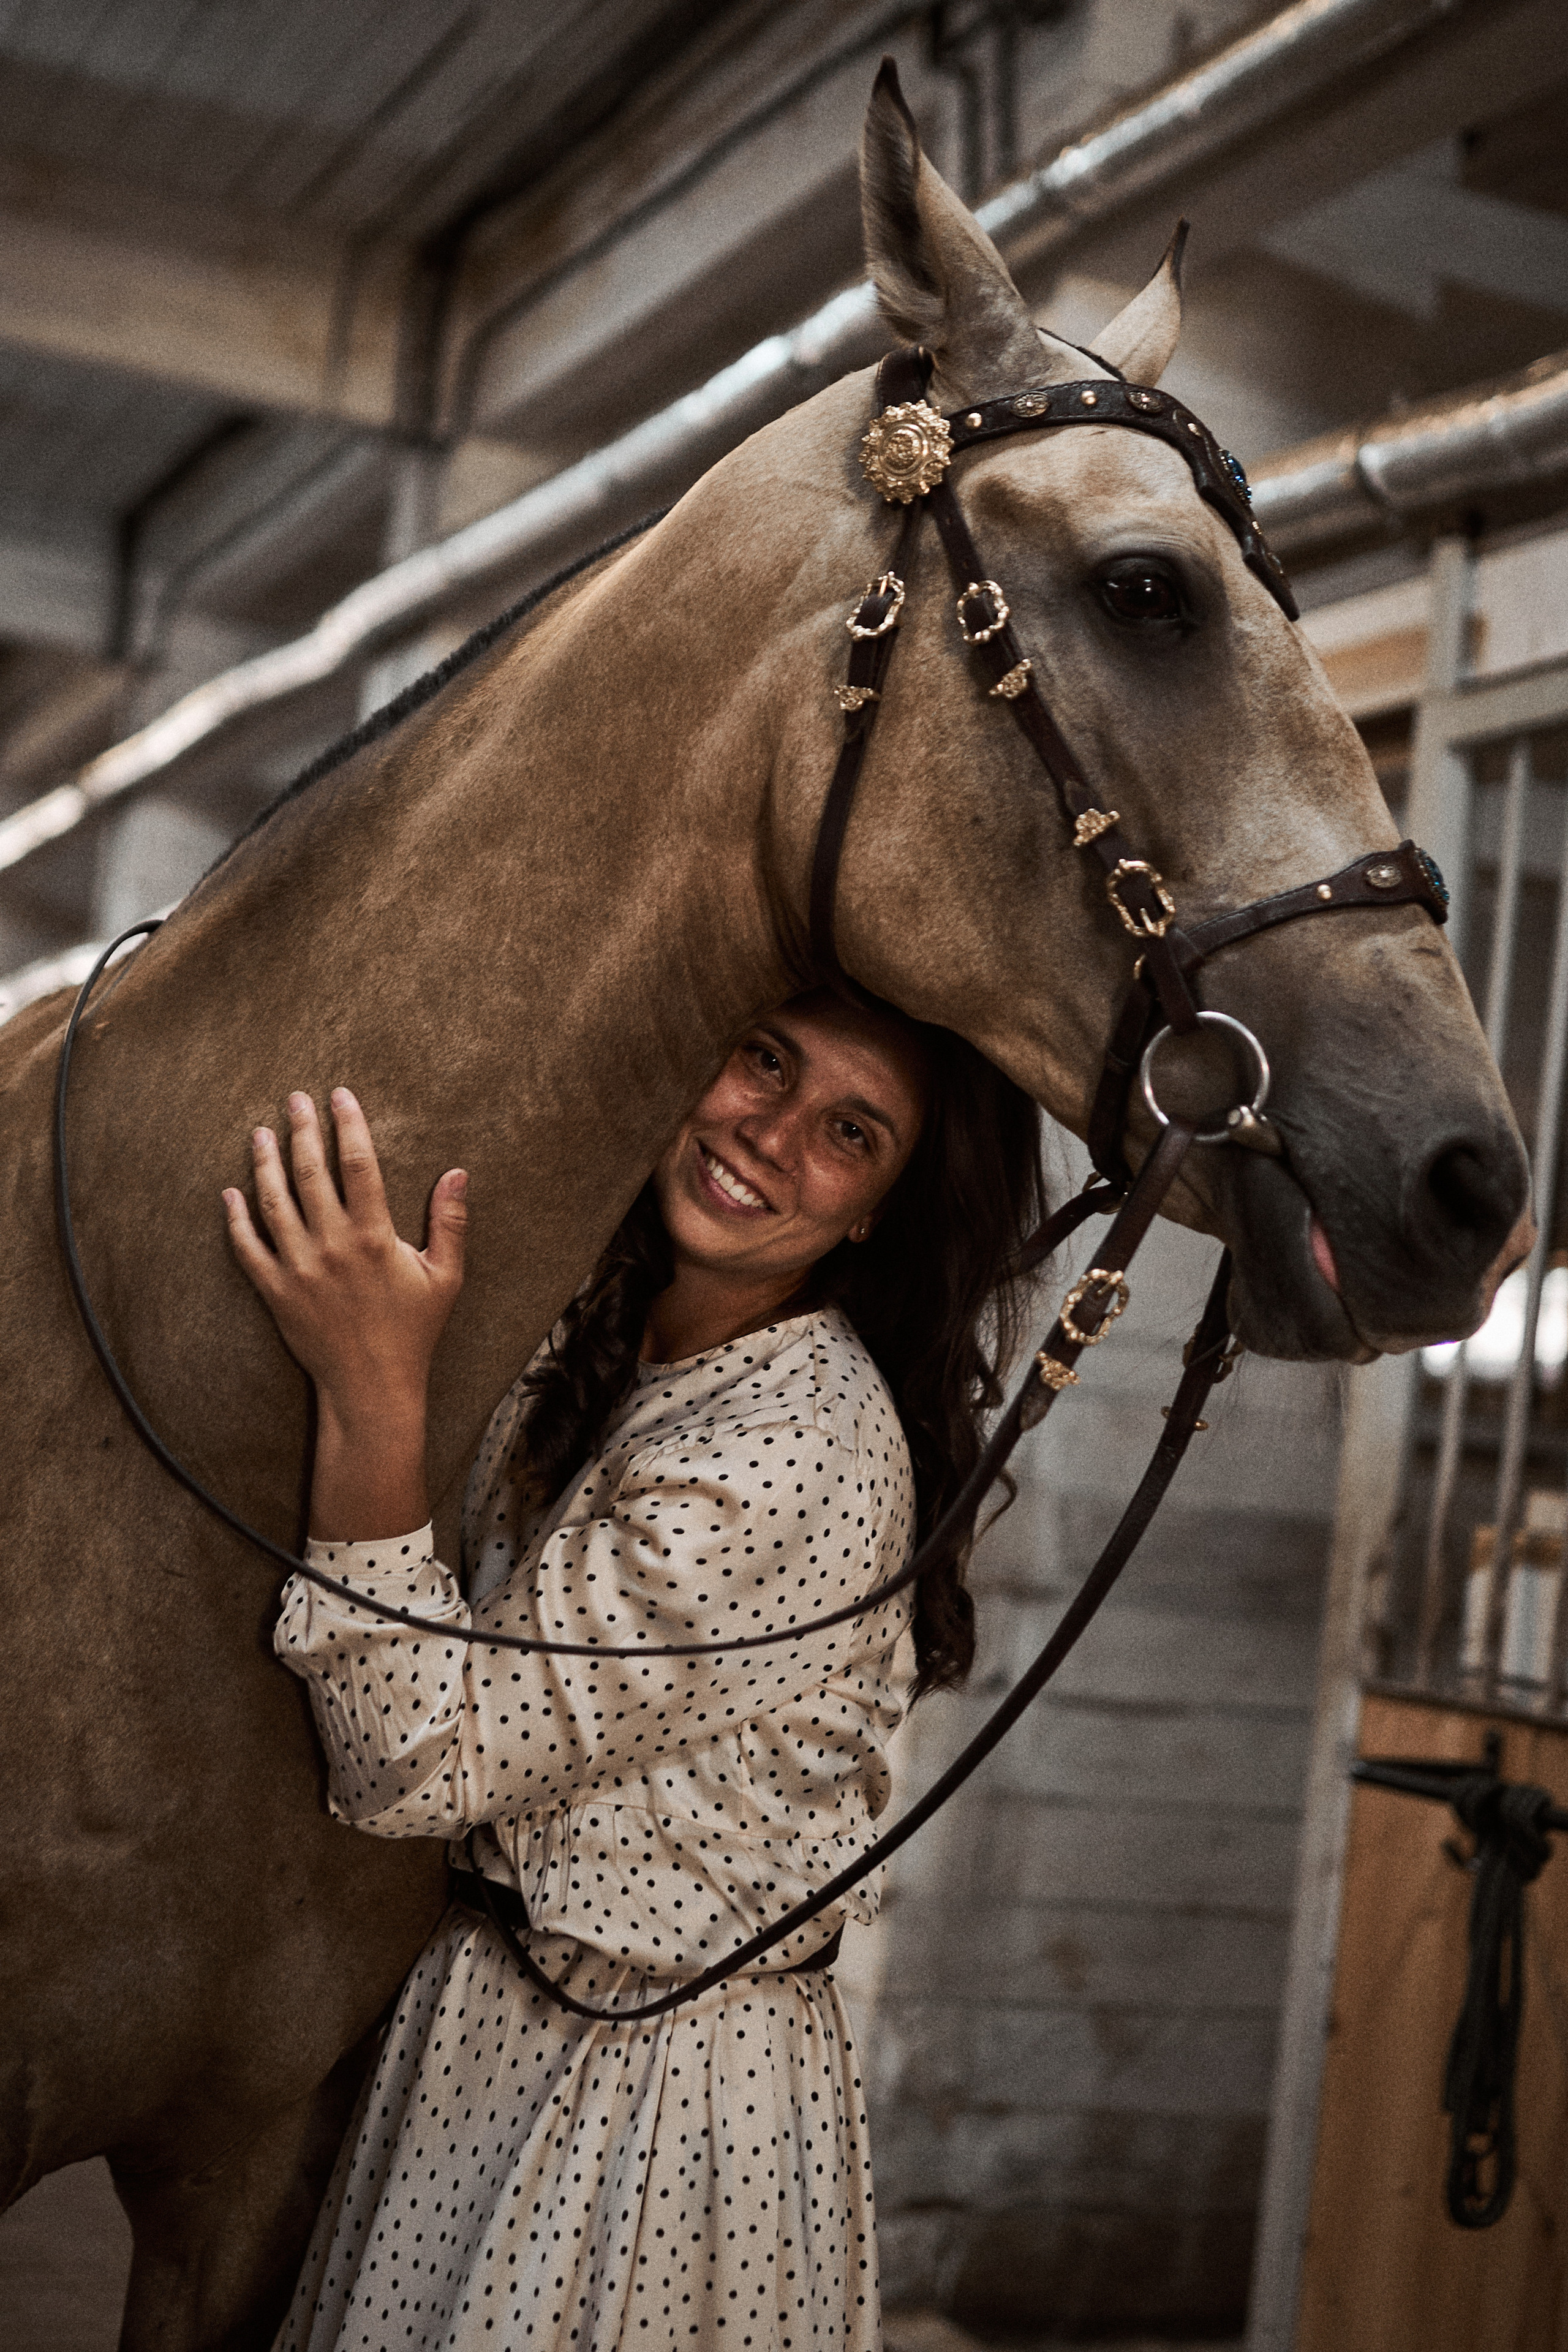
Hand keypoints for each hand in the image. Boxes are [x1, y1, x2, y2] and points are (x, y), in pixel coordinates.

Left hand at [223, 1089, 466, 1541]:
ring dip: (264, 1163)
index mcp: (374, 1237)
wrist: (371, 1387)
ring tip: (261, 1133)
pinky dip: (235, 1219)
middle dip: (301, 1130)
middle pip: (309, 1173)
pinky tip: (230, 1193)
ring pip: (272, 1203)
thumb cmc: (413, 1332)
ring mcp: (298, 1269)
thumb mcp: (445, 1277)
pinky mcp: (275, 1292)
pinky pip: (247, 1248)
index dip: (348, 1125)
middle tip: (295, 1099)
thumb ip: (450, 1222)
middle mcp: (331, 1246)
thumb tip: (457, 1172)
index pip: (358, 1165)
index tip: (339, 1096)